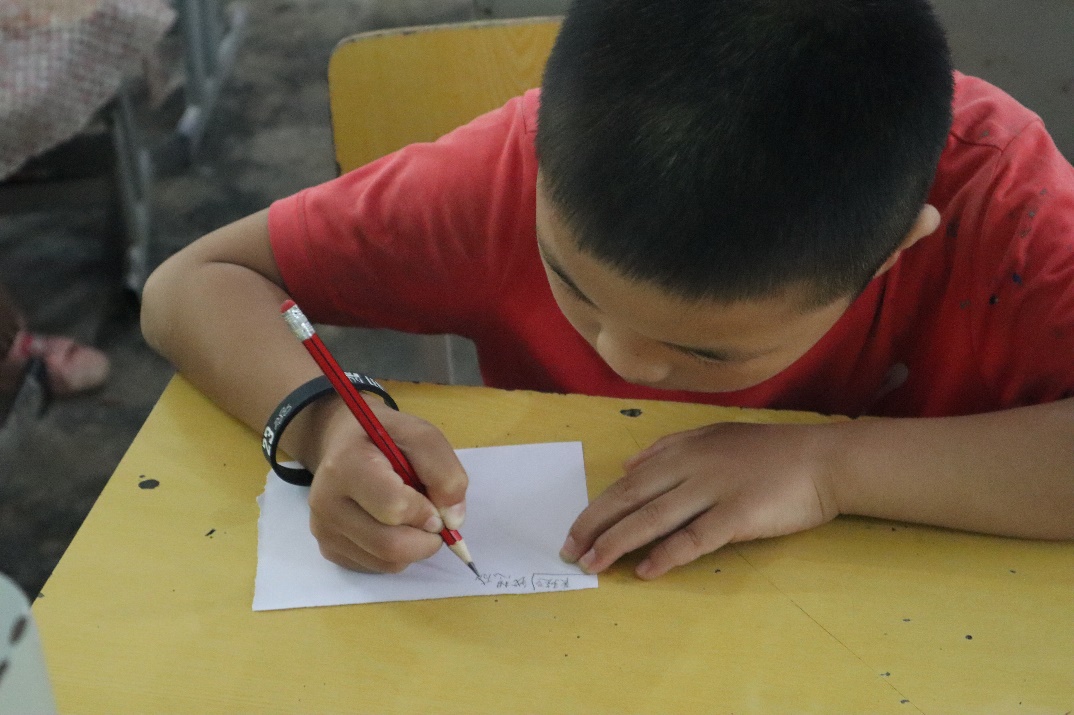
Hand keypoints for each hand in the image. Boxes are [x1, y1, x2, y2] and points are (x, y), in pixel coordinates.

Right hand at [300, 396, 468, 571]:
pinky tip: (393, 527)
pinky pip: (376, 567)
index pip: (394, 508)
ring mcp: (324, 530)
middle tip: (435, 522)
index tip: (435, 504)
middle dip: (426, 540)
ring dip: (414, 548)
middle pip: (389, 546)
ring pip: (386, 563)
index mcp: (346, 465)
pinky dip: (397, 555)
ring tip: (412, 519)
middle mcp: (326, 503)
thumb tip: (453, 520)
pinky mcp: (328, 549)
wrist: (342, 445)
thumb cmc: (384, 438)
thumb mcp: (421, 436)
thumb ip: (445, 472)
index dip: (426, 512)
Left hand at [560, 421, 839, 578]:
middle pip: (630, 499)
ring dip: (618, 543)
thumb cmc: (769, 452)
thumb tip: (628, 466)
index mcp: (683, 449)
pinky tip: (645, 570)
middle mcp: (691, 467)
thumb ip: (670, 447)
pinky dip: (667, 555)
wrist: (822, 459)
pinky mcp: (737, 515)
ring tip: (594, 564)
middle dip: (595, 526)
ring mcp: (713, 491)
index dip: (597, 508)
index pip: (628, 482)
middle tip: (570, 552)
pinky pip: (694, 538)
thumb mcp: (714, 435)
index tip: (574, 531)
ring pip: (653, 519)